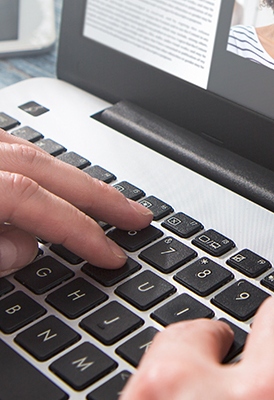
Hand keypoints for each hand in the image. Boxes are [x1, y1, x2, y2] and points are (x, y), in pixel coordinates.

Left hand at [0, 129, 151, 274]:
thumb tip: (21, 251)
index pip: (32, 198)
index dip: (79, 229)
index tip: (109, 254)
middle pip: (42, 165)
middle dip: (97, 195)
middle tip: (135, 216)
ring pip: (29, 149)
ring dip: (71, 177)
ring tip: (104, 199)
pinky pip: (8, 145)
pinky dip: (37, 162)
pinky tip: (50, 177)